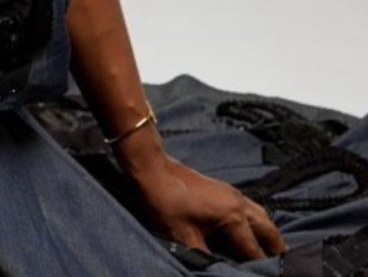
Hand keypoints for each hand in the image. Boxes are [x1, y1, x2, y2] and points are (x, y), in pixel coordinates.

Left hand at [124, 153, 287, 260]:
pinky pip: (250, 208)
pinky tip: (250, 231)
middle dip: (277, 251)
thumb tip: (222, 272)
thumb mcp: (185, 238)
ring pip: (261, 216)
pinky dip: (257, 222)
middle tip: (283, 267)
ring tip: (272, 253)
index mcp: (234, 217)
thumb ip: (207, 259)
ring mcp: (232, 192)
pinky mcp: (223, 189)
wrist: (152, 168)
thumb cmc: (166, 202)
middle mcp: (240, 203)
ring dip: (268, 234)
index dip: (263, 269)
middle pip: (269, 230)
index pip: (256, 252)